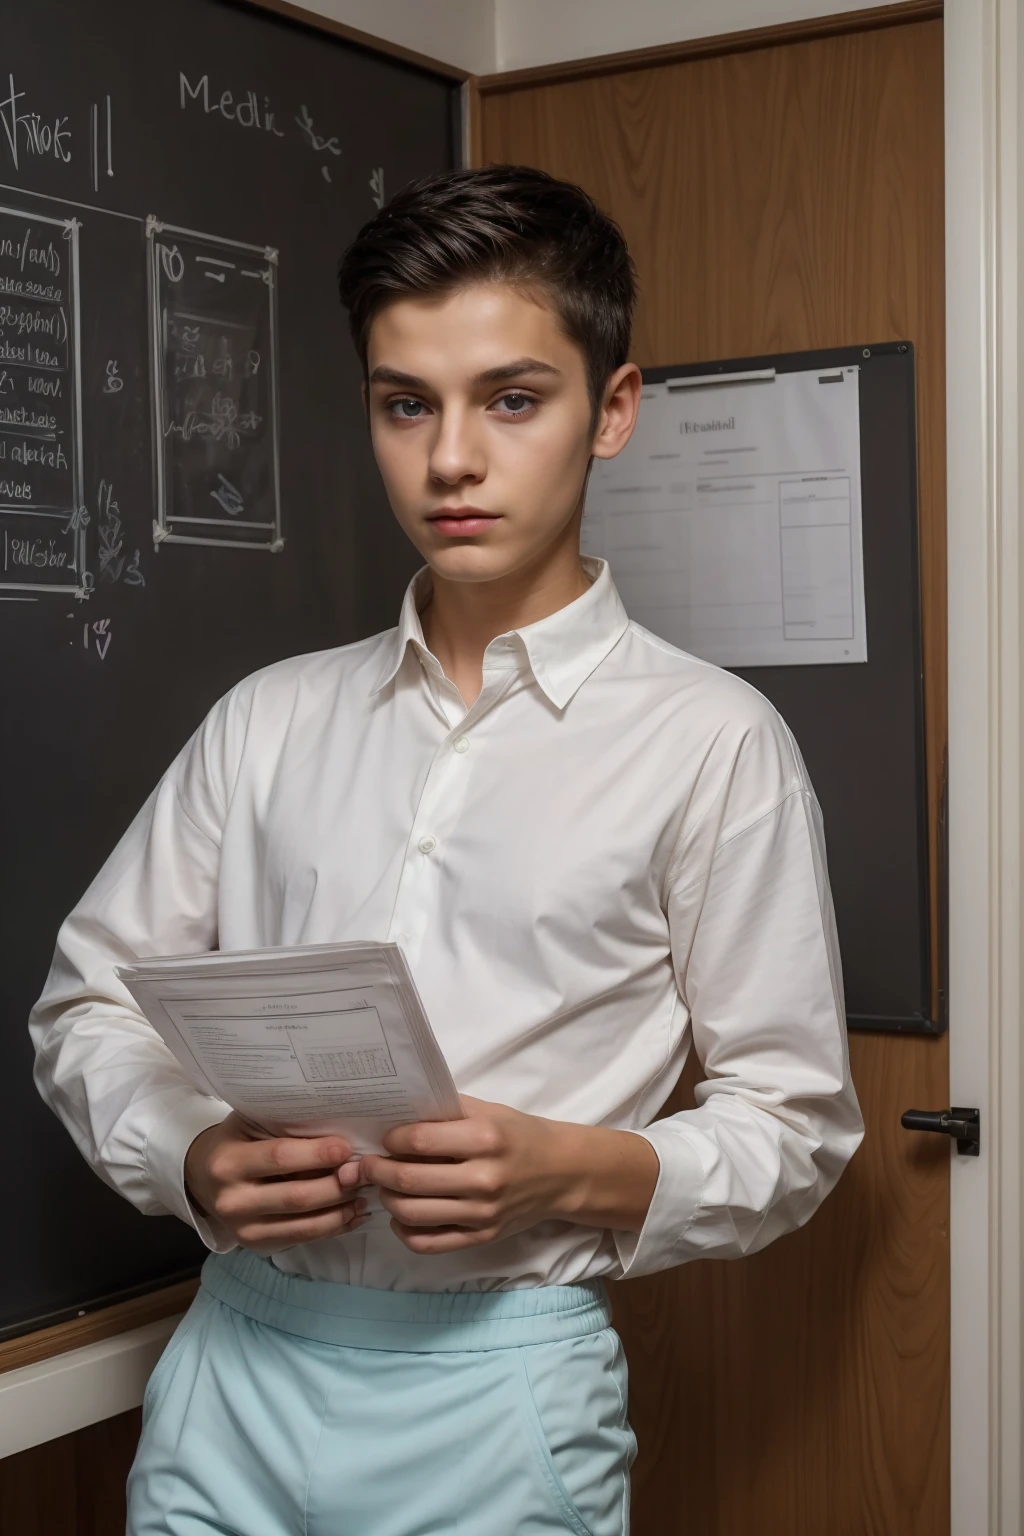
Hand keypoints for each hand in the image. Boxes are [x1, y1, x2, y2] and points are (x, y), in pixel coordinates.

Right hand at [184, 1111, 367, 1254]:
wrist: (202, 1177)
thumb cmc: (236, 1140)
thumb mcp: (251, 1123)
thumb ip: (286, 1127)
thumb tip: (340, 1131)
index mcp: (228, 1162)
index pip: (280, 1158)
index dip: (318, 1154)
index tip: (347, 1148)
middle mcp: (232, 1200)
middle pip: (297, 1197)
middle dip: (338, 1185)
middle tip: (365, 1172)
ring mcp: (243, 1229)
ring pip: (304, 1225)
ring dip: (342, 1210)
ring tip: (365, 1193)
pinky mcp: (256, 1245)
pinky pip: (302, 1239)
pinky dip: (333, 1226)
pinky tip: (353, 1213)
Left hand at [356, 1095, 659, 1254]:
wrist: (561, 1173)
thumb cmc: (519, 1135)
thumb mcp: (488, 1111)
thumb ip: (445, 1112)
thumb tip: (395, 1115)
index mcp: (485, 1139)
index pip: (420, 1141)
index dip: (392, 1140)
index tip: (384, 1138)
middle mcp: (483, 1178)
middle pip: (409, 1180)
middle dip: (376, 1171)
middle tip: (366, 1164)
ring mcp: (482, 1214)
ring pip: (412, 1214)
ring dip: (386, 1199)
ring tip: (383, 1186)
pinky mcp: (482, 1238)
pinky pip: (428, 1243)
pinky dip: (404, 1230)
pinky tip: (401, 1215)